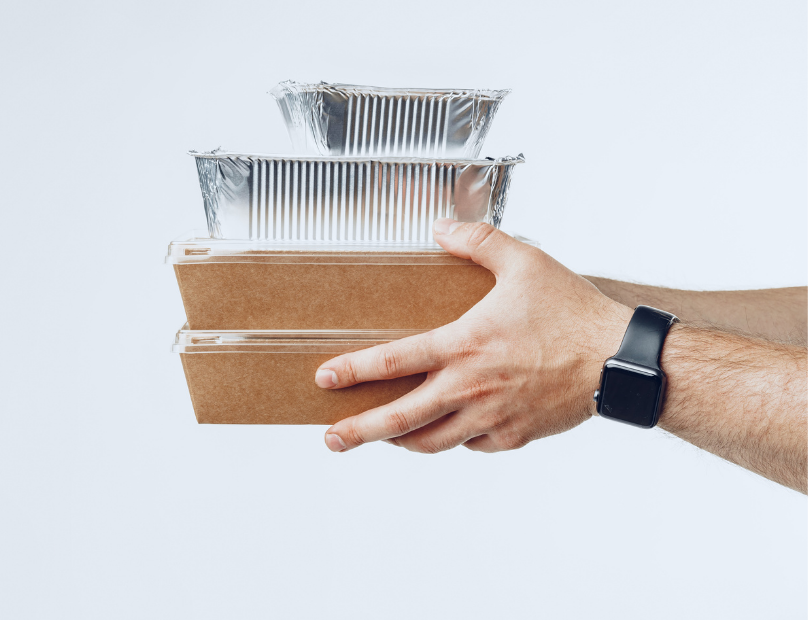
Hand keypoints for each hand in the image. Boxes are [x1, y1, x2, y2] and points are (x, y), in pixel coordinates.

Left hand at [315, 219, 632, 453]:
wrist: (618, 360)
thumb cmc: (572, 311)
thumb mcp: (523, 262)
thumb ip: (477, 241)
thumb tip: (440, 228)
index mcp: (465, 344)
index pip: (394, 360)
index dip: (354, 370)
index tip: (324, 378)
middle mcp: (470, 387)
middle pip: (400, 419)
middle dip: (359, 430)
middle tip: (331, 437)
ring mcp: (490, 417)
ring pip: (431, 441)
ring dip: (400, 441)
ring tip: (381, 438)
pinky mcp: (512, 436)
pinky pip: (470, 444)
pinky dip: (451, 439)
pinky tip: (445, 429)